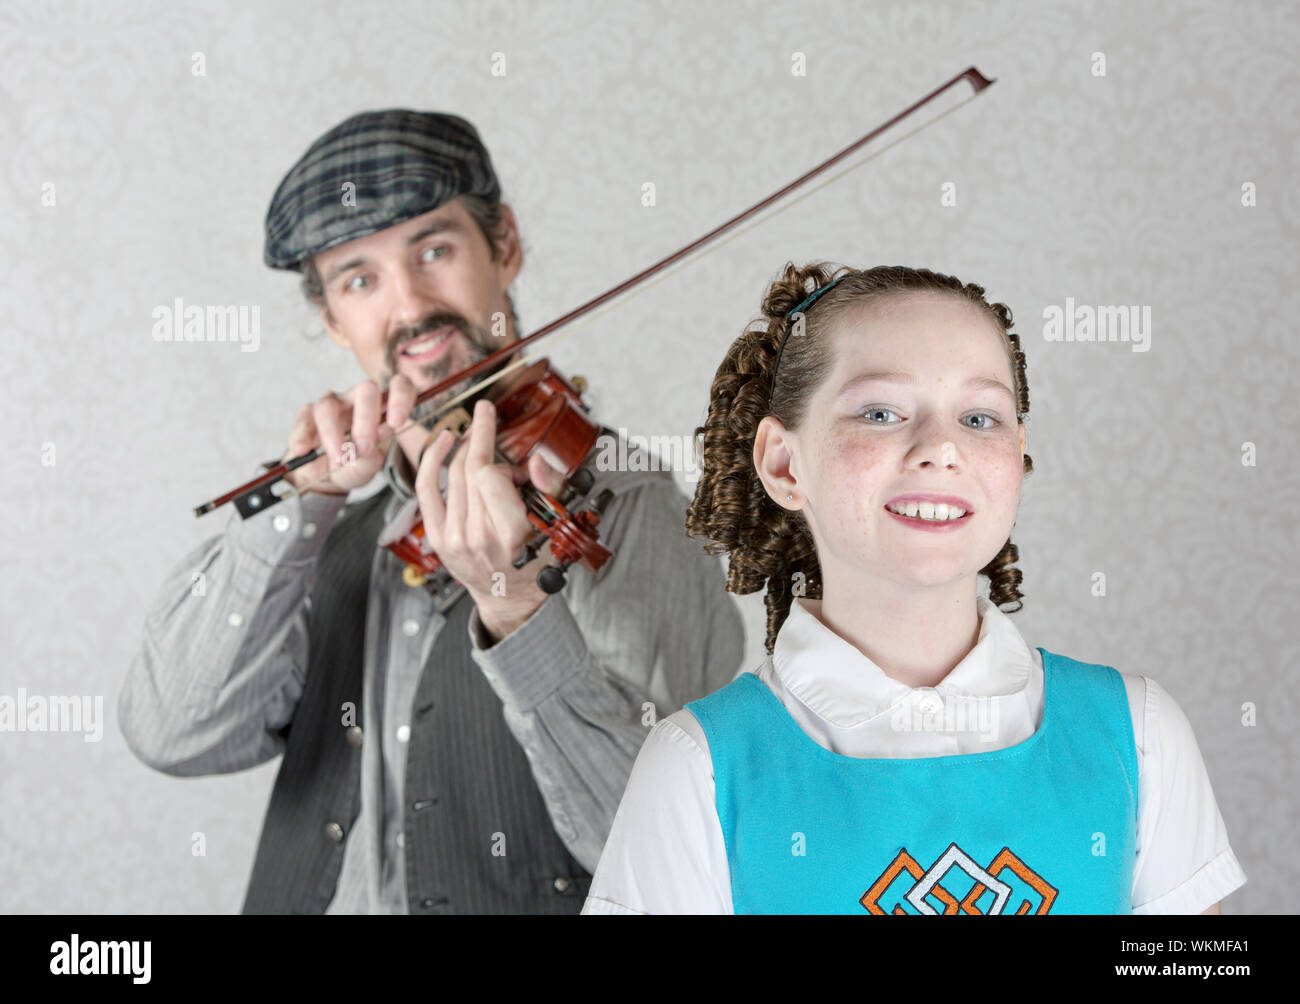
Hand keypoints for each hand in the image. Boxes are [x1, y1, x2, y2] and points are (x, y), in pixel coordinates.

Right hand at [282, 375, 417, 494]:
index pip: (399, 386)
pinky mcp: (306, 413)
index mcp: (382, 408)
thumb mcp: (364, 469)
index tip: (397, 422)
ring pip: (329, 405)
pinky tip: (303, 451)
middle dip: (366, 418)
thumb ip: (369, 460)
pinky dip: (303, 436)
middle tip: (364, 448)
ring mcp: (331, 403)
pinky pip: (304, 420)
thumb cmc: (352, 465)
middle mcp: (358, 399)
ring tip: (338, 458)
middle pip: (366, 389)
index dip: (401, 398)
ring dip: (333, 433)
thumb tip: (368, 448)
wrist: (321, 476)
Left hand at [414, 398, 569, 640]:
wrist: (508, 596)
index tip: (496, 420)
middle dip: (478, 437)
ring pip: (451, 474)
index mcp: (511, 533)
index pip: (489, 474)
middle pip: (469, 470)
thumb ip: (550, 489)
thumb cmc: (536, 560)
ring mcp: (454, 538)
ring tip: (473, 433)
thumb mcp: (556, 525)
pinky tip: (443, 443)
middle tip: (484, 414)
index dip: (495, 447)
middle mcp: (478, 536)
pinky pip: (427, 490)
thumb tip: (536, 461)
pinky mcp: (437, 538)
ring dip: (462, 448)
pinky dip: (431, 462)